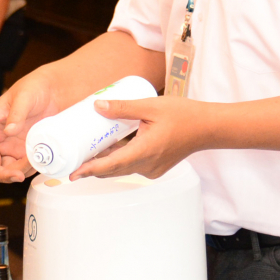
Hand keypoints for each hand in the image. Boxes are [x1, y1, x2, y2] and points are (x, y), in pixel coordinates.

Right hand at [0, 68, 59, 185]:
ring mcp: (13, 147)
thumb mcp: (24, 97)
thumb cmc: (34, 88)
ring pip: (9, 171)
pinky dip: (30, 169)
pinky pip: (24, 169)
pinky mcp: (27, 152)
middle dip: (2, 175)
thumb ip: (17, 113)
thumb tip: (9, 131)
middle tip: (18, 175)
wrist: (55, 92)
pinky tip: (40, 159)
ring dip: (20, 172)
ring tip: (36, 158)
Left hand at [69, 96, 210, 180]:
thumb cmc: (183, 115)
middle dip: (92, 167)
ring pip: (122, 168)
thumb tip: (97, 106)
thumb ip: (123, 107)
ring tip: (86, 154)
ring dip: (105, 163)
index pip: (110, 165)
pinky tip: (110, 148)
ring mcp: (153, 169)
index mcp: (145, 151)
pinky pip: (132, 166)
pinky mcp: (156, 167)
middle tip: (72, 162)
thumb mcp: (150, 106)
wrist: (207, 127)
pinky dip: (119, 160)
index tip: (73, 173)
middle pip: (113, 170)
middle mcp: (147, 165)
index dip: (89, 170)